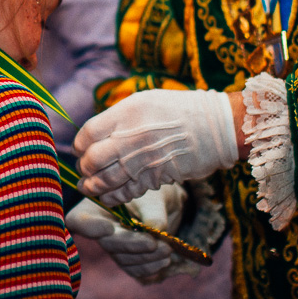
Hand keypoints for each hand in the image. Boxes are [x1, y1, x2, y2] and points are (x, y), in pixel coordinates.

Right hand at [65, 184, 184, 280]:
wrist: (168, 205)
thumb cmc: (154, 193)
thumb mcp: (154, 196)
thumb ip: (153, 212)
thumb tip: (155, 229)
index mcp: (97, 207)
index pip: (80, 221)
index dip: (90, 227)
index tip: (109, 228)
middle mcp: (103, 231)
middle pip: (109, 244)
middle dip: (132, 245)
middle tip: (154, 243)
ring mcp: (117, 249)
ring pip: (125, 261)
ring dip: (146, 260)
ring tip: (167, 250)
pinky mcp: (132, 261)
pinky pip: (137, 272)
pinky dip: (153, 270)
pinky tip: (165, 262)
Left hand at [75, 89, 239, 205]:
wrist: (217, 126)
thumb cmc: (182, 110)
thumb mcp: (147, 100)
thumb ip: (120, 115)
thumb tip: (98, 133)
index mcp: (126, 113)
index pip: (88, 133)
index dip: (80, 146)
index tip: (81, 150)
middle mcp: (130, 136)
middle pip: (92, 160)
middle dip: (85, 168)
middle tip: (86, 171)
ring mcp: (142, 159)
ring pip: (105, 180)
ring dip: (94, 187)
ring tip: (90, 187)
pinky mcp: (155, 178)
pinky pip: (126, 193)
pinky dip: (113, 198)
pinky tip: (108, 197)